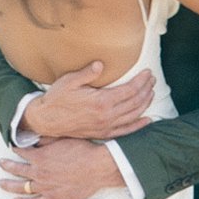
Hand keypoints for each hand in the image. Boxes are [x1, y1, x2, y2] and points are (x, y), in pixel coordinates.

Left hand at [0, 138, 129, 198]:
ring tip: (0, 183)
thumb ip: (45, 138)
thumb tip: (33, 137)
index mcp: (40, 157)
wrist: (97, 168)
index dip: (15, 149)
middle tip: (0, 163)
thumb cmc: (82, 150)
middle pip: (17, 169)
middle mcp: (39, 172)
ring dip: (9, 185)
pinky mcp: (54, 198)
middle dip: (7, 165)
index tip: (11, 148)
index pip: (21, 152)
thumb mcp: (62, 138)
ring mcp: (45, 187)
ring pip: (21, 187)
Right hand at [20, 59, 156, 139]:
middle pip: (135, 102)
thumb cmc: (56, 99)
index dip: (141, 81)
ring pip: (134, 116)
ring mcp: (106, 127)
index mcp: (101, 101)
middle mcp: (107, 116)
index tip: (147, 73)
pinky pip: (126, 131)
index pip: (130, 90)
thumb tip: (101, 64)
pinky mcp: (102, 134)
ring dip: (145, 104)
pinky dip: (139, 125)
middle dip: (146, 89)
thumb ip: (87, 73)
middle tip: (152, 80)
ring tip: (151, 93)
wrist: (46, 120)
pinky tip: (147, 120)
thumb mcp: (69, 81)